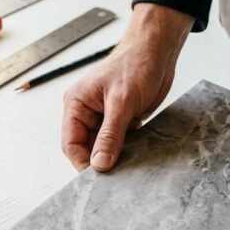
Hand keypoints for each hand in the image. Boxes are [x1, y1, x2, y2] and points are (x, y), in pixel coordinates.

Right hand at [62, 3, 193, 171]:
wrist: (158, 51)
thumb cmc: (135, 64)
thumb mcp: (121, 102)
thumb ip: (110, 135)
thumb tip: (99, 163)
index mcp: (76, 104)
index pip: (71, 143)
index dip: (82, 162)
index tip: (97, 178)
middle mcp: (87, 112)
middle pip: (87, 148)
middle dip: (99, 161)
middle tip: (115, 176)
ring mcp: (105, 117)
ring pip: (104, 148)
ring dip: (115, 157)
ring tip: (128, 166)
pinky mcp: (123, 120)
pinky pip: (120, 142)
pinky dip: (127, 150)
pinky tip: (137, 154)